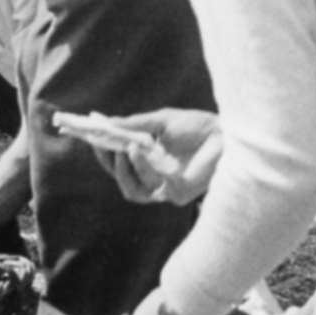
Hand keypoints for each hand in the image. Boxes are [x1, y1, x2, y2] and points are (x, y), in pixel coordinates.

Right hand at [89, 108, 220, 205]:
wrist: (225, 132)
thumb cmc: (196, 127)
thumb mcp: (159, 121)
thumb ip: (133, 125)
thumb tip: (104, 122)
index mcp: (150, 163)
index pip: (121, 165)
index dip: (104, 155)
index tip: (90, 137)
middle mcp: (157, 180)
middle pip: (123, 182)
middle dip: (108, 164)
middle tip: (99, 144)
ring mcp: (167, 189)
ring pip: (133, 190)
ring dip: (125, 169)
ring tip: (124, 147)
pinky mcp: (178, 193)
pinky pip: (153, 186)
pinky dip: (143, 167)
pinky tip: (140, 150)